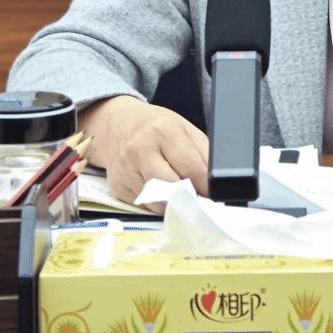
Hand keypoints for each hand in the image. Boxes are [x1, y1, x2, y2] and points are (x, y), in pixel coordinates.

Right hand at [80, 95, 208, 202]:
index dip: (205, 186)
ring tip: (178, 194)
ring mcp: (126, 169)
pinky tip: (157, 191)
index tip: (212, 194)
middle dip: (189, 197)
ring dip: (172, 204)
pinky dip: (155, 203)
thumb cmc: (157, 129)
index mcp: (164, 131)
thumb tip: (215, 183)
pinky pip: (144, 206)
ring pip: (158, 202)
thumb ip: (203, 154)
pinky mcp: (118, 186)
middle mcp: (141, 150)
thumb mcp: (185, 130)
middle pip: (172, 188)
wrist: (120, 126)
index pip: (191, 168)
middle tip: (197, 198)